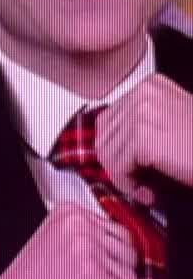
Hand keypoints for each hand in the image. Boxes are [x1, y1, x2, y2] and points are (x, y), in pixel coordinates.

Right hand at [0, 203, 135, 278]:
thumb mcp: (55, 248)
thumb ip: (86, 240)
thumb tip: (124, 250)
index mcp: (69, 213)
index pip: (118, 233)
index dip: (105, 261)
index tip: (79, 274)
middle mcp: (80, 225)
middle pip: (129, 254)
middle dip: (112, 277)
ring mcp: (88, 249)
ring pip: (129, 277)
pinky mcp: (95, 276)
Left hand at [98, 74, 192, 204]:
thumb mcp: (173, 121)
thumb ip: (143, 124)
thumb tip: (111, 147)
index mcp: (150, 85)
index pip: (108, 119)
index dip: (115, 148)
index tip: (129, 166)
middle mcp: (143, 94)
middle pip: (104, 135)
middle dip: (117, 164)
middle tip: (137, 182)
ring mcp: (142, 114)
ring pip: (107, 154)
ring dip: (124, 178)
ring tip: (147, 188)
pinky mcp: (144, 139)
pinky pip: (118, 168)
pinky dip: (130, 186)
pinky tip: (150, 192)